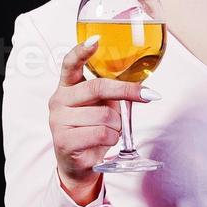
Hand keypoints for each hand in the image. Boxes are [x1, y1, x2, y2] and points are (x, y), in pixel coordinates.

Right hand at [48, 35, 157, 201]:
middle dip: (127, 91)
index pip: (69, 64)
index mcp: (66, 88)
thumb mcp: (99, 107)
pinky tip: (103, 143)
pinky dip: (111, 139)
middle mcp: (58, 101)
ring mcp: (58, 121)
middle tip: (148, 95)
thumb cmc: (91, 132)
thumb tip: (139, 88)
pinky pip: (102, 133)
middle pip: (98, 87)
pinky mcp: (64, 141)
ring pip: (105, 115)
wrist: (77, 166)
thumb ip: (108, 94)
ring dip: (117, 126)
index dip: (82, 51)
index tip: (96, 40)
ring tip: (108, 133)